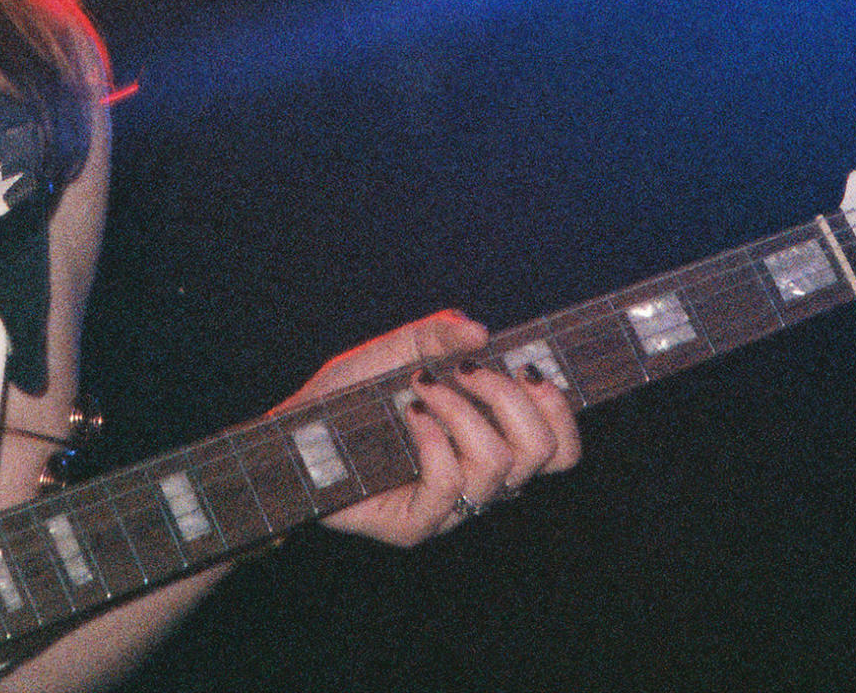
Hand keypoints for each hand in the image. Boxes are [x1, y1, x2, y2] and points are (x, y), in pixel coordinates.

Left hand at [287, 309, 581, 547]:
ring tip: (422, 388)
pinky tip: (408, 415)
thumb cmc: (350, 395)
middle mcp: (480, 480)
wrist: (294, 436)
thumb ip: (437, 335)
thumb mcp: (395, 351)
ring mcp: (451, 507)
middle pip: (542, 452)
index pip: (560, 447)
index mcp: (491, 442)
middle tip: (466, 371)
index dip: (560, 409)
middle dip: (509, 397)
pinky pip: (449, 485)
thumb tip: (481, 329)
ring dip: (462, 411)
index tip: (529, 366)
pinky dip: (433, 439)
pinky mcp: (417, 525)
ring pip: (498, 465)